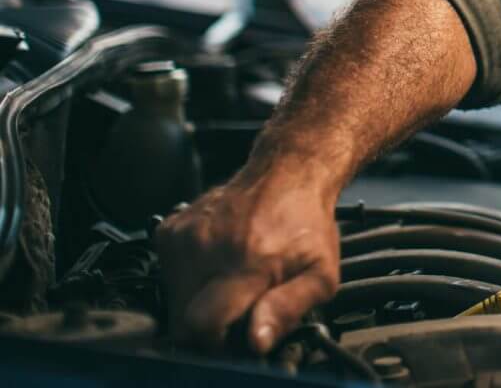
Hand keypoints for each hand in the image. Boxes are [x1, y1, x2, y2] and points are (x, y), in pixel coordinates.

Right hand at [154, 165, 339, 353]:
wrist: (288, 173)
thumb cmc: (305, 223)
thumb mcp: (320, 274)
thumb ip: (288, 310)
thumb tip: (256, 341)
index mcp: (247, 263)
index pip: (203, 324)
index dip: (217, 342)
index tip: (234, 336)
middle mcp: (209, 248)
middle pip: (183, 319)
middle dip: (207, 325)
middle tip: (237, 307)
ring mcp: (185, 236)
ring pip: (172, 299)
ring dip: (197, 301)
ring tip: (229, 282)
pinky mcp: (170, 229)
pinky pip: (166, 275)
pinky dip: (187, 279)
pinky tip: (215, 264)